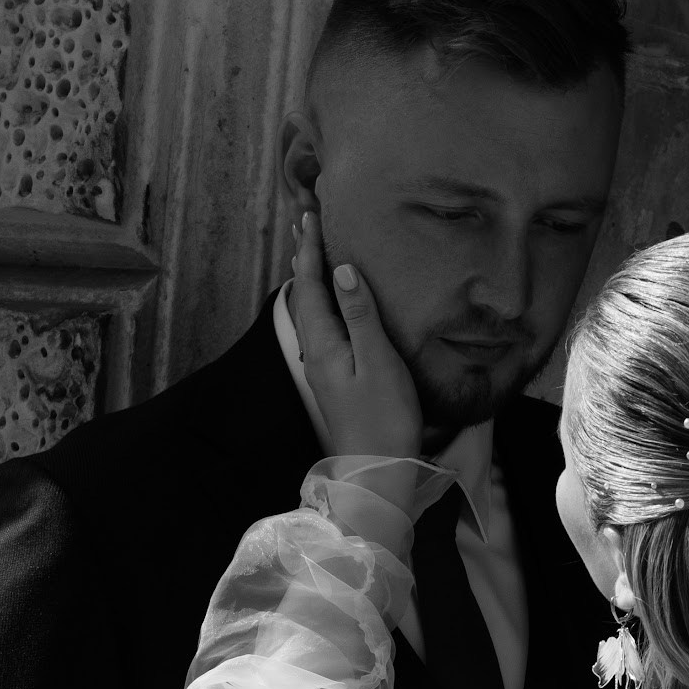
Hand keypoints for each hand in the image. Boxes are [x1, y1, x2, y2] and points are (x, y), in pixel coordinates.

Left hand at [290, 209, 423, 459]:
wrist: (378, 472)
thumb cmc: (383, 419)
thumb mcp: (377, 361)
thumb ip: (360, 314)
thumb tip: (343, 269)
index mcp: (322, 344)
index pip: (309, 285)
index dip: (309, 250)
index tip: (310, 216)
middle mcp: (317, 354)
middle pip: (305, 296)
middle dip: (306, 259)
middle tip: (305, 224)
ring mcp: (325, 369)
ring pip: (314, 313)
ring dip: (314, 281)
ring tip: (314, 255)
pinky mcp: (338, 381)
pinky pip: (326, 328)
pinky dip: (327, 304)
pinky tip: (336, 305)